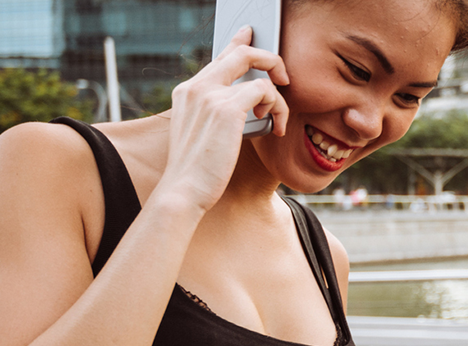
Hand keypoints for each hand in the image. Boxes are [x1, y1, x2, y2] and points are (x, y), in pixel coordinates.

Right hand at [152, 26, 290, 212]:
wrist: (184, 190)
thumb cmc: (197, 170)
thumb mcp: (204, 134)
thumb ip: (219, 113)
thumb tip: (250, 104)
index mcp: (188, 92)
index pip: (219, 57)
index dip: (239, 42)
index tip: (252, 33)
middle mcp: (196, 87)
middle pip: (240, 52)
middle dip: (270, 58)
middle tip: (284, 77)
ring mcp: (209, 95)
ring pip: (259, 72)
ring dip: (278, 96)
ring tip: (278, 118)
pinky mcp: (226, 108)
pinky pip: (265, 91)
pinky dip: (278, 108)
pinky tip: (276, 126)